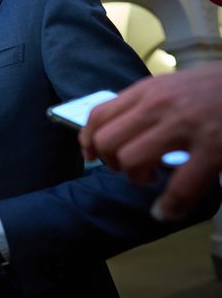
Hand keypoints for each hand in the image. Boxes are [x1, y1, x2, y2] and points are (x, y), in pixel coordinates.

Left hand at [79, 63, 221, 219]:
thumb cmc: (216, 87)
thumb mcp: (173, 85)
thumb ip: (146, 103)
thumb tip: (118, 128)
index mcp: (148, 90)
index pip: (98, 115)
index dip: (87, 141)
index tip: (91, 156)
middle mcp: (159, 105)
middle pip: (106, 140)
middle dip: (110, 162)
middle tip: (127, 168)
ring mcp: (185, 125)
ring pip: (131, 160)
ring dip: (135, 178)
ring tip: (151, 178)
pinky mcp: (213, 148)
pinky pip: (180, 186)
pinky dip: (168, 206)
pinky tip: (166, 212)